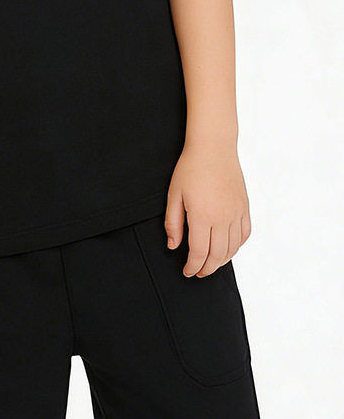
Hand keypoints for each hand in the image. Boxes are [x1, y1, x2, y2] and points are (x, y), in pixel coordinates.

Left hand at [165, 142, 251, 277]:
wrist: (213, 147)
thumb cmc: (191, 167)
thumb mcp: (174, 194)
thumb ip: (173, 223)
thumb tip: (174, 246)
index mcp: (202, 216)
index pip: (199, 253)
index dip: (193, 266)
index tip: (187, 271)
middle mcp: (222, 218)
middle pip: (217, 256)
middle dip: (207, 269)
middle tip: (198, 272)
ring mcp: (236, 213)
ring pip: (233, 248)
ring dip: (222, 261)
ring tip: (211, 263)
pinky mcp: (244, 207)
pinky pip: (245, 234)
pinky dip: (237, 246)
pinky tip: (228, 248)